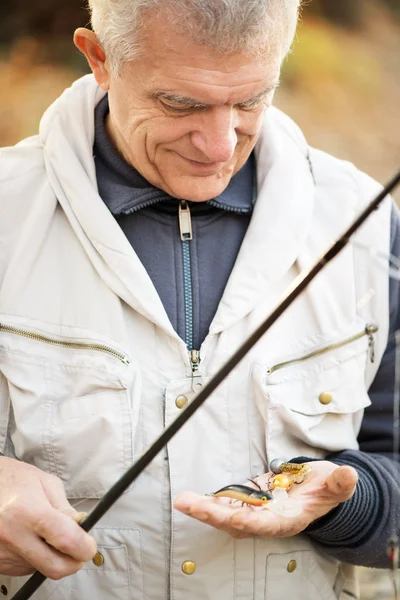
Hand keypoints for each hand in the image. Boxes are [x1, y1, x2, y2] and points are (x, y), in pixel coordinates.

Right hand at [0, 457, 96, 578]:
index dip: (84, 547)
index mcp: (28, 511)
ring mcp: (2, 552)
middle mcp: (13, 535)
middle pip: (54, 566)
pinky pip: (24, 568)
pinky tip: (30, 539)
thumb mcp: (46, 483)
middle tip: (79, 549)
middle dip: (73, 562)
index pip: (65, 539)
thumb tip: (82, 528)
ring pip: (40, 569)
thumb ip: (65, 508)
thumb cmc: (15, 480)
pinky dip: (34, 558)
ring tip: (44, 533)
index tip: (90, 546)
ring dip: (51, 557)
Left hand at [174, 461, 357, 538]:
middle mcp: (268, 520)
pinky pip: (225, 504)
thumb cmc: (326, 488)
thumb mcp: (337, 484)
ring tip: (184, 500)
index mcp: (288, 519)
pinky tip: (192, 498)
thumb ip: (340, 483)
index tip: (235, 518)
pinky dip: (209, 502)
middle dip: (213, 514)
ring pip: (226, 515)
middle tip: (189, 504)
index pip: (266, 524)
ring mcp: (256, 511)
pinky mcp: (248, 499)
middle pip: (237, 522)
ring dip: (205, 509)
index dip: (250, 522)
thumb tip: (348, 475)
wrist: (318, 489)